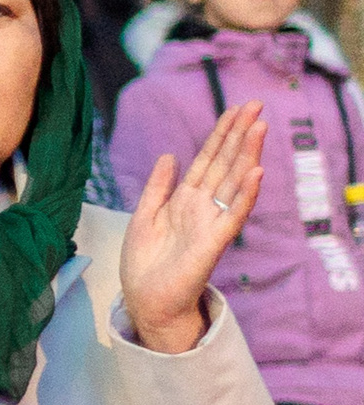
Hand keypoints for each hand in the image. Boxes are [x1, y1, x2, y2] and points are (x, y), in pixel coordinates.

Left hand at [123, 101, 263, 352]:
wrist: (144, 299)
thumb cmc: (144, 262)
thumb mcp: (143, 215)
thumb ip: (158, 186)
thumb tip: (170, 155)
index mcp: (185, 198)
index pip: (208, 159)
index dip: (221, 134)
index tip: (236, 109)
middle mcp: (203, 206)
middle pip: (226, 163)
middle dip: (240, 135)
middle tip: (256, 105)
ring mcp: (211, 222)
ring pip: (234, 182)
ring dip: (248, 155)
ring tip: (260, 127)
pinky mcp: (215, 242)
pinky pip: (234, 215)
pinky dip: (246, 195)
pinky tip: (256, 172)